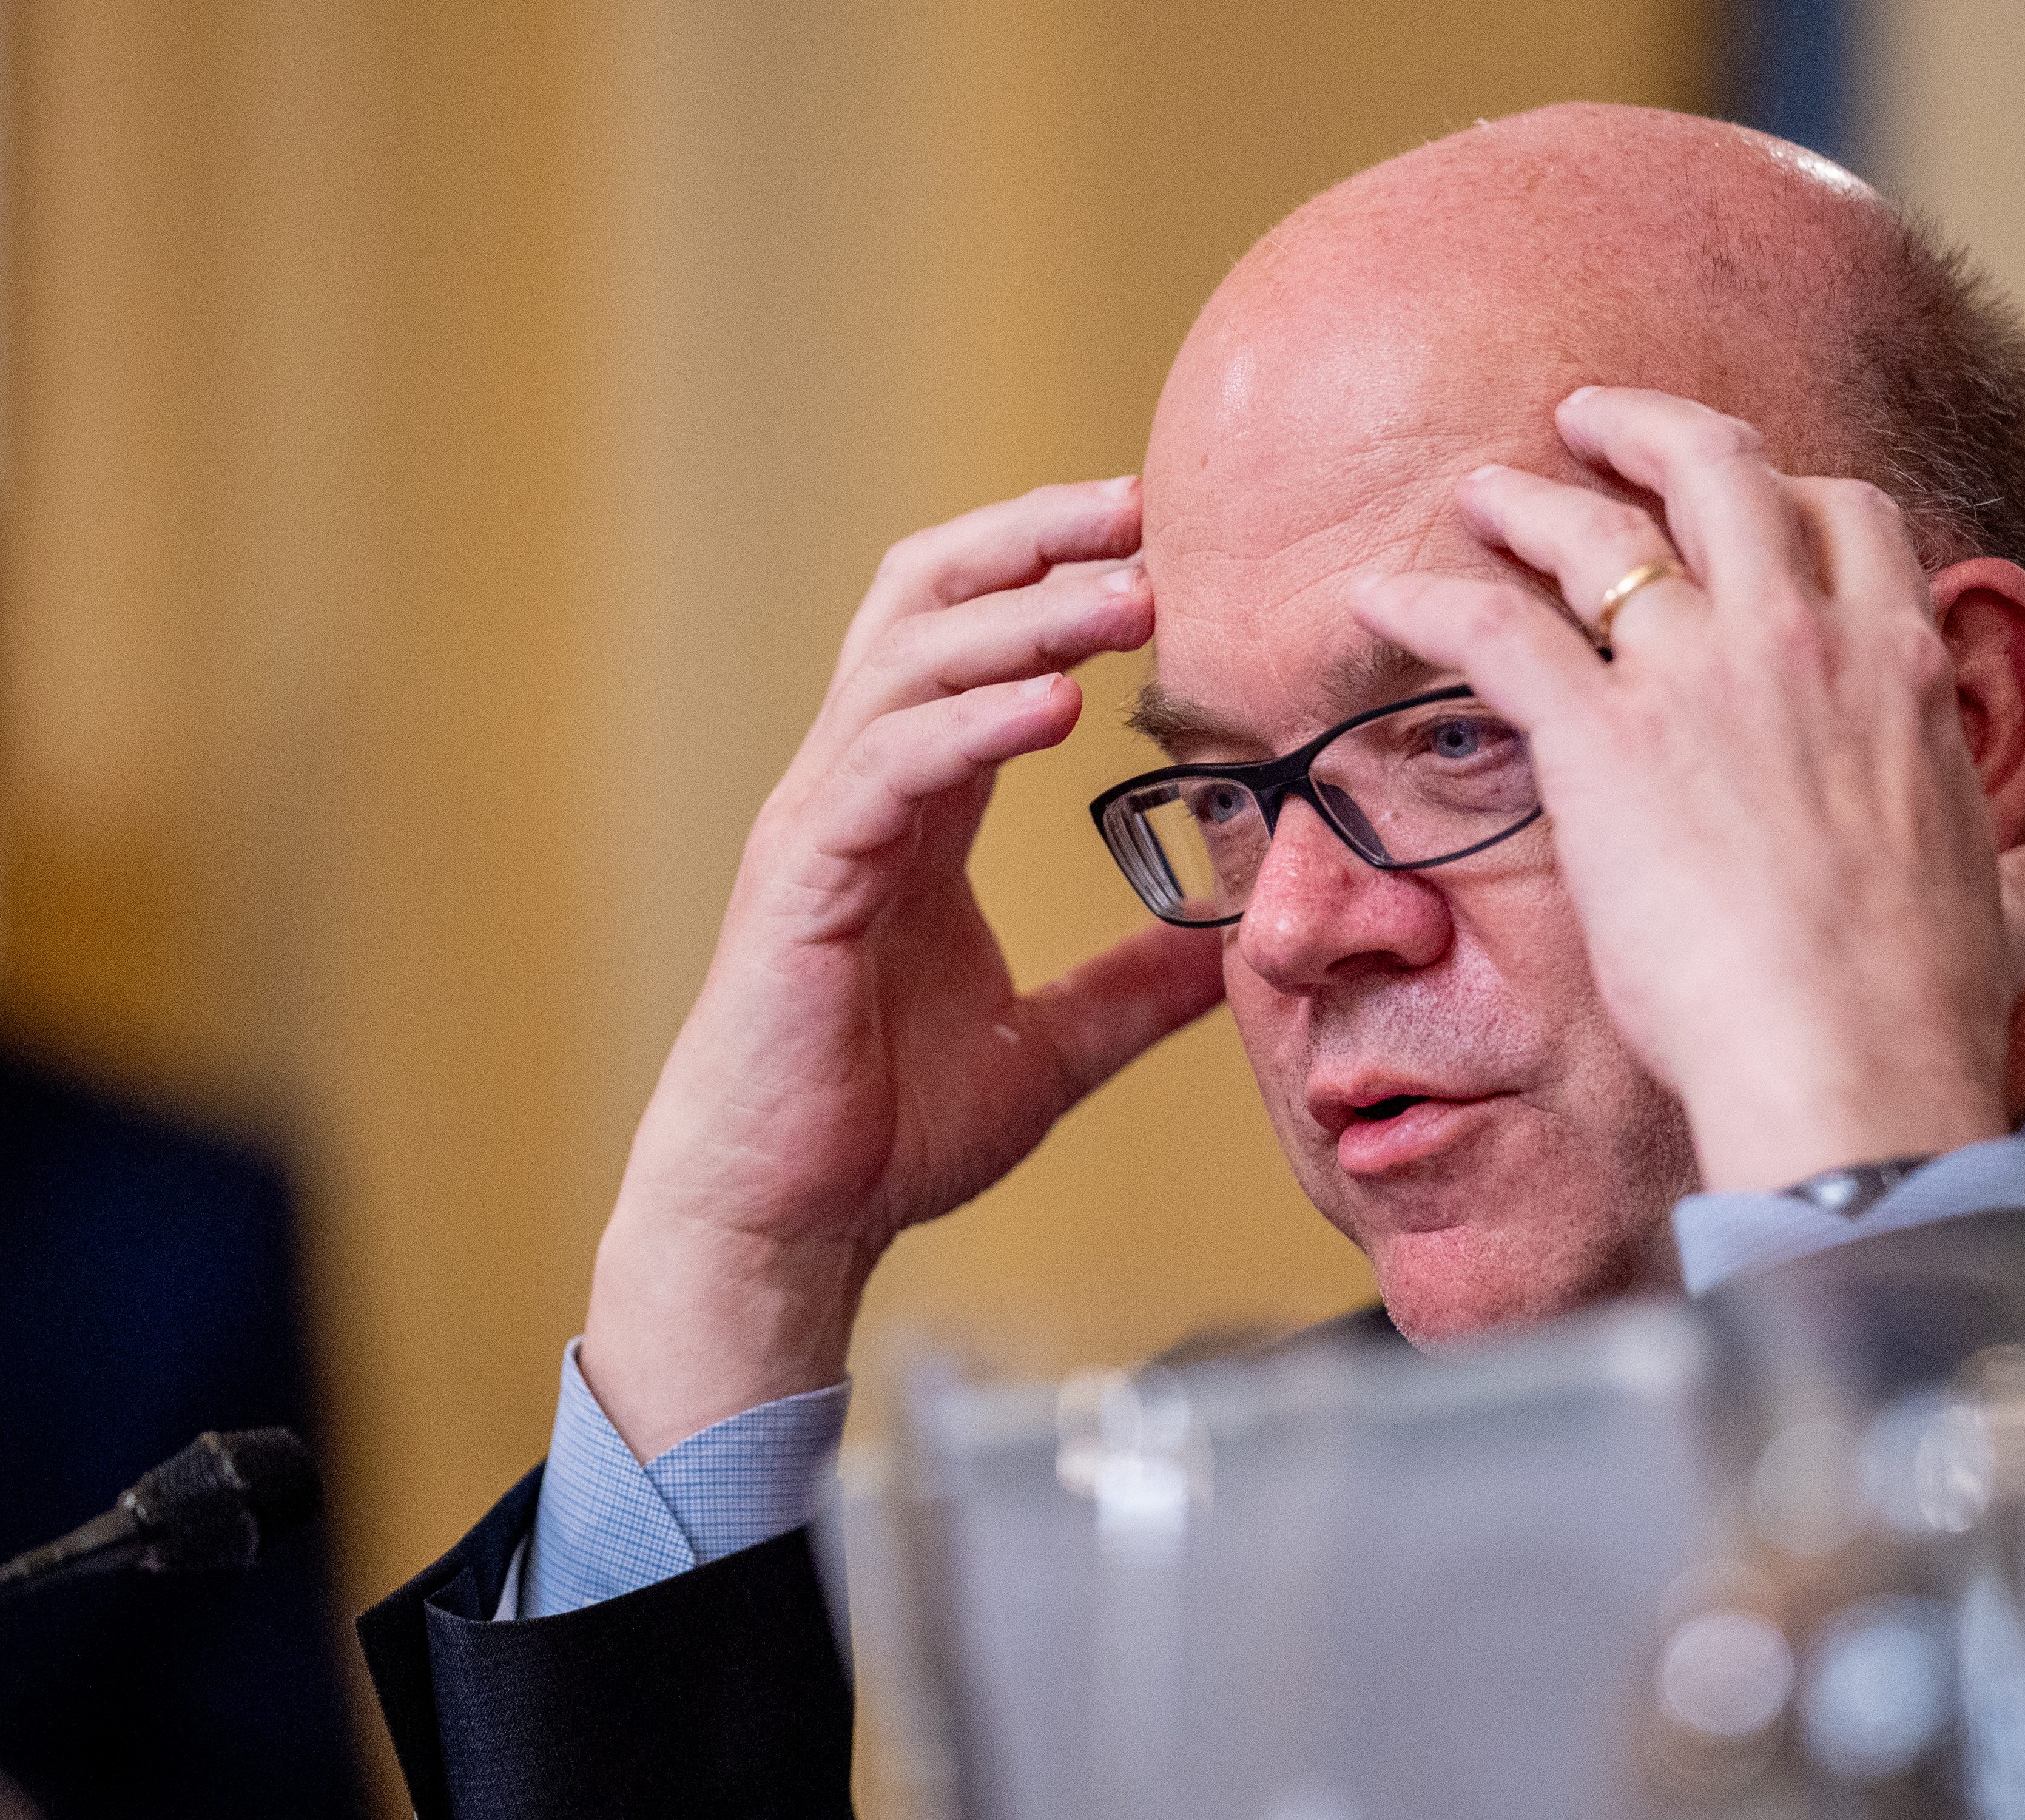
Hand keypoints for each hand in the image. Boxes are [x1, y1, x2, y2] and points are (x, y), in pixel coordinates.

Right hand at [585, 478, 1225, 1457]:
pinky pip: (886, 769)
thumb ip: (1136, 986)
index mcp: (916, 811)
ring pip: (909, 665)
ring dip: (1021, 617)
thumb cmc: (888, 1130)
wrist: (787, 1221)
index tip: (1157, 536)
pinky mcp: (803, 884)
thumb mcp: (1054, 1044)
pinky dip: (967, 723)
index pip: (973, 640)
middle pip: (925, 604)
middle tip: (1141, 507)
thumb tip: (1237, 950)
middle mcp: (859, 790)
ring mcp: (821, 826)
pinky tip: (1052, 704)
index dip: (1053, 573)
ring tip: (1125, 591)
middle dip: (1029, 542)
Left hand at [1353, 388, 2024, 1193]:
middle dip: (1648, 429)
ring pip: (1595, 532)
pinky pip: (1491, 630)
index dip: (1787, 491)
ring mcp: (1694, 678)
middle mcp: (1798, 639)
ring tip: (1483, 495)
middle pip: (1719, 473)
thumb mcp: (2011, 913)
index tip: (1742, 495)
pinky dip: (1427, 599)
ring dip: (1529, 500)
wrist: (1850, 1062)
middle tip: (1591, 423)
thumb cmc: (1924, 1001)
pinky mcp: (1600, 737)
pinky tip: (1379, 592)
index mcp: (1899, 663)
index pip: (1847, 519)